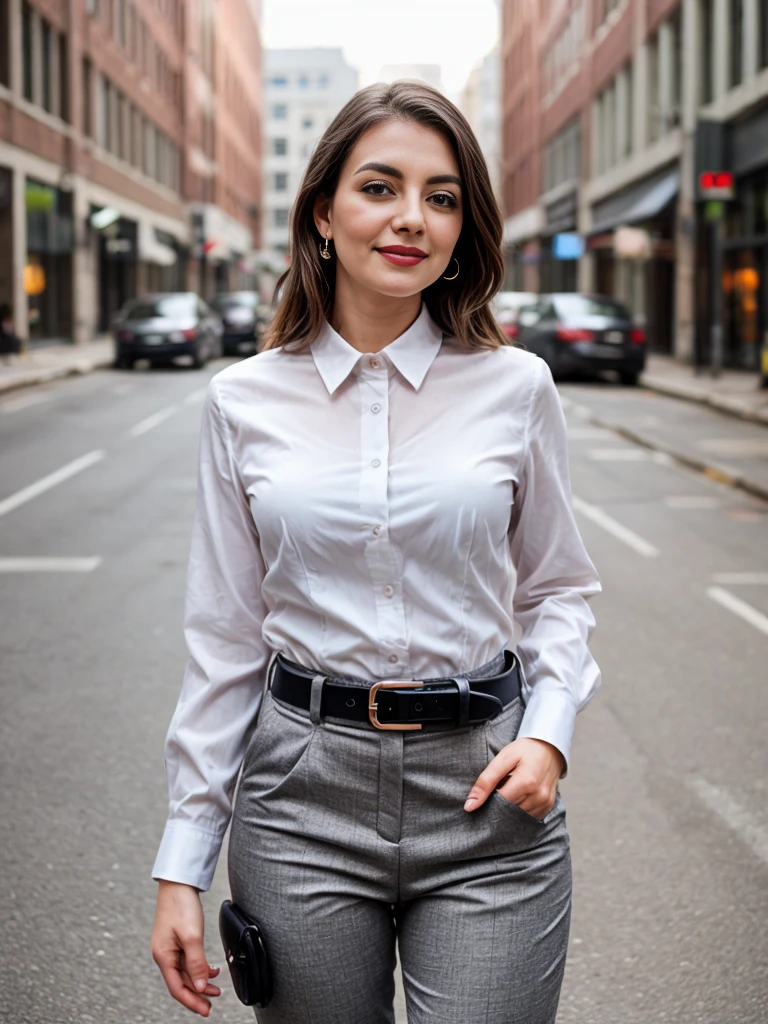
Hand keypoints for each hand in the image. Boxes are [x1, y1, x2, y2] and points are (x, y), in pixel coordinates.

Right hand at [151, 880, 221, 1016]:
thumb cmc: (180, 905)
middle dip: (196, 994)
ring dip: (200, 982)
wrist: (178, 883)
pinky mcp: (178, 940)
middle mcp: (165, 954)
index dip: (191, 1001)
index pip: (177, 987)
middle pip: (181, 982)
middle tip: (211, 1004)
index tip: (205, 1010)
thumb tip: (199, 986)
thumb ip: (196, 963)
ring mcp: (171, 947)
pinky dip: (200, 968)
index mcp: (163, 956)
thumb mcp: (192, 936)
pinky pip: (188, 960)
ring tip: (215, 989)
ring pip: (186, 972)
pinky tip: (211, 970)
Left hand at [464, 737, 564, 820]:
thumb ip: (486, 781)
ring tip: (511, 788)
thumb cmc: (526, 750)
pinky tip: (519, 795)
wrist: (551, 747)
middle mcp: (538, 796)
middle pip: (508, 812)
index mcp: (526, 782)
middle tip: (499, 788)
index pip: (499, 804)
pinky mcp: (548, 807)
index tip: (488, 791)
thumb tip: (470, 805)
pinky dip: (520, 808)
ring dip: (510, 806)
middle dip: (499, 804)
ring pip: (518, 816)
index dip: (489, 800)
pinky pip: (528, 816)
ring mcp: (545, 803)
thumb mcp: (503, 758)